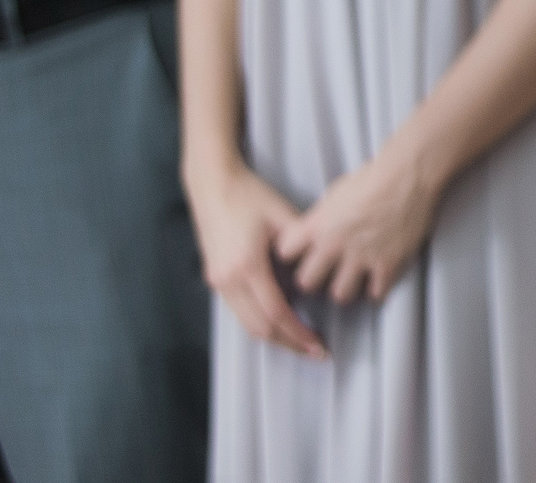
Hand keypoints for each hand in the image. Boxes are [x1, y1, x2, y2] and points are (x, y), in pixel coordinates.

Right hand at [187, 158, 326, 359]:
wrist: (213, 184)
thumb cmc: (251, 196)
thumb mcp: (284, 216)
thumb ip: (303, 247)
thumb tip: (322, 272)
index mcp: (248, 266)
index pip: (277, 312)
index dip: (299, 333)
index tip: (320, 345)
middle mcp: (229, 280)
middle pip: (260, 328)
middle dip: (289, 343)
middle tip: (316, 351)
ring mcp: (218, 281)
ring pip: (246, 324)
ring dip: (274, 335)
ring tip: (301, 340)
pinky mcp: (215, 278)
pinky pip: (239, 310)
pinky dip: (261, 320)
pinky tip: (281, 320)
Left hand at [273, 141, 441, 305]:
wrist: (408, 174)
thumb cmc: (372, 176)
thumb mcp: (336, 193)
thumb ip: (321, 218)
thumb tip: (316, 232)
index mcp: (318, 225)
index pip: (285, 253)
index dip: (292, 255)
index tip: (302, 255)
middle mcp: (334, 244)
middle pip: (307, 282)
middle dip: (315, 280)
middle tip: (325, 275)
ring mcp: (361, 257)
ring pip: (340, 295)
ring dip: (346, 289)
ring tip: (352, 282)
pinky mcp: (387, 264)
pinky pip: (376, 293)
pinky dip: (377, 289)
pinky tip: (378, 280)